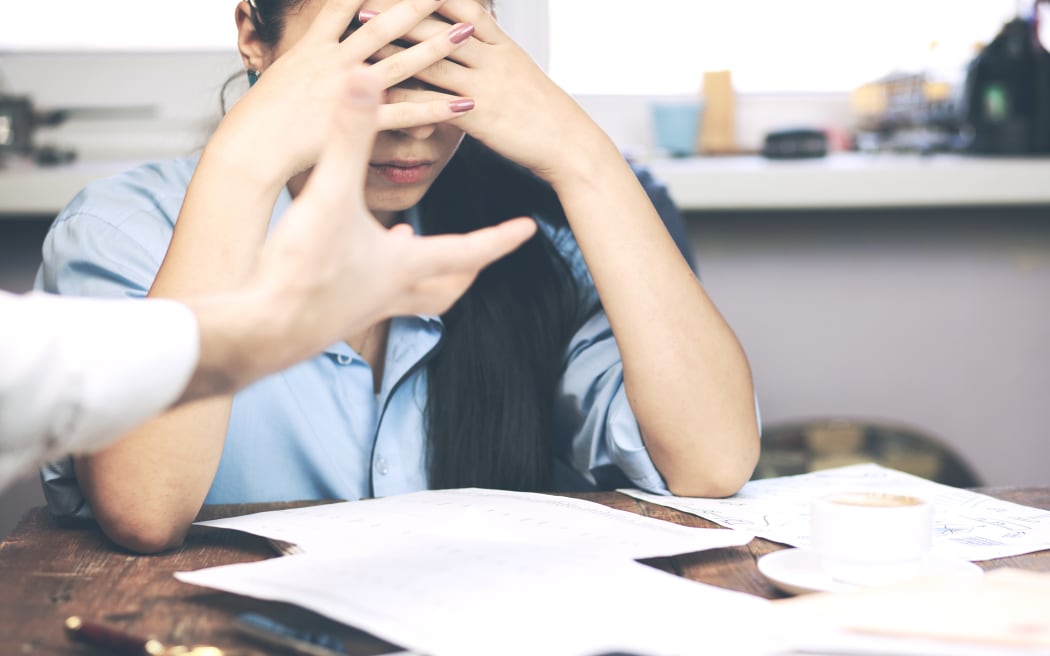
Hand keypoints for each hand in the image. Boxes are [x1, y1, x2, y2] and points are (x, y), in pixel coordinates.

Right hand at [220, 0, 479, 188]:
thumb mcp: (282, 73)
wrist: (252, 146)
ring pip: (401, 63)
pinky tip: (463, 102)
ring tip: (467, 31)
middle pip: (383, 25)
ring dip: (436, 46)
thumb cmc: (263, 116)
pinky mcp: (358, 124)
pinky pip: (406, 114)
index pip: (345, 4)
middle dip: (416, 5)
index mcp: (314, 46)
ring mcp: (348, 92)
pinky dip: (435, 109)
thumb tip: (320, 46)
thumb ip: (309, 57)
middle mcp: (335, 62)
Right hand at [249, 66, 534, 361]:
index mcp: (404, 265)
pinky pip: (369, 297)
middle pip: (446, 286)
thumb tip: (366, 80)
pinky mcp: (332, 314)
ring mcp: (362, 308)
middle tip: (481, 252)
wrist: (260, 331)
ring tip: (411, 245)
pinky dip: (372, 276)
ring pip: (410, 297)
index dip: (500, 237)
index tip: (528, 230)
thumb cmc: (302, 271)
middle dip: (467, 267)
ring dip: (420, 273)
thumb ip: (349, 136)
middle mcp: (391, 292)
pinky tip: (351, 257)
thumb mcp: (330, 194)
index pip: (469, 250)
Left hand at [371, 0, 609, 182]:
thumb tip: (468, 43)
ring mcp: (486, 87)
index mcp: (503, 45)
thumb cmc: (542, 113)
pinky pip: (437, 103)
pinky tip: (380, 96)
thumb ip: (491, 56)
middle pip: (441, 26)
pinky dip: (408, 98)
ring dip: (395, 47)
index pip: (464, 7)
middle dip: (402, 11)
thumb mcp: (519, 73)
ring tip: (362, 37)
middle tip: (366, 1)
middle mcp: (493, 59)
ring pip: (433, 60)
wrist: (569, 144)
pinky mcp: (480, 117)